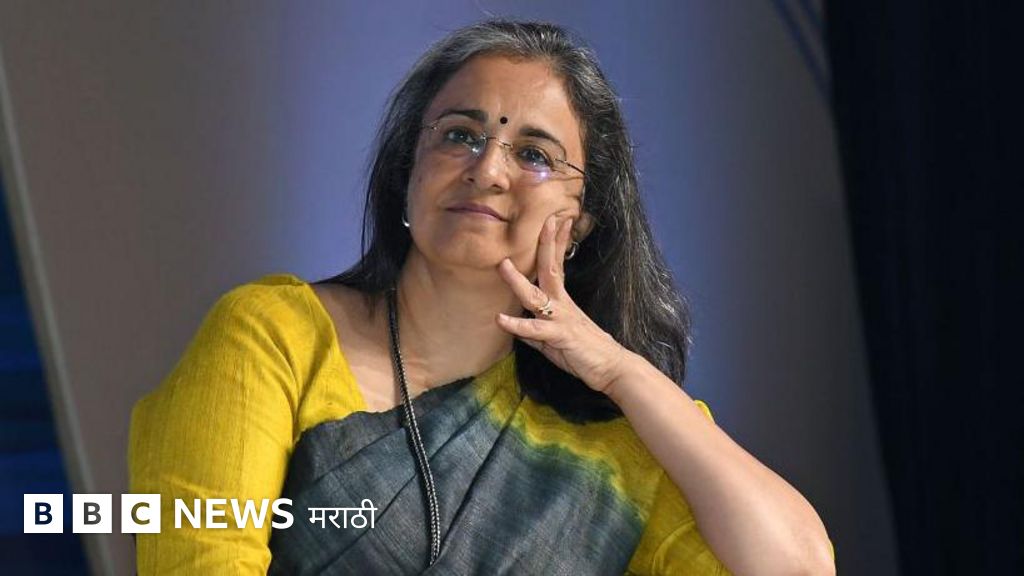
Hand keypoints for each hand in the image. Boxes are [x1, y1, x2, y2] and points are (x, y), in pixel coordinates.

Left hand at [496, 214, 627, 393]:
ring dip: (517, 281)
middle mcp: (562, 305)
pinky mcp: (560, 335)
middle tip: (546, 219)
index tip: (556, 220)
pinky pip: (535, 329)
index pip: (557, 266)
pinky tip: (500, 318)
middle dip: (546, 244)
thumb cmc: (586, 354)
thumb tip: (520, 330)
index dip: (555, 243)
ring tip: (503, 265)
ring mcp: (561, 318)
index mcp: (563, 302)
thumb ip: (536, 334)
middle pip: (551, 269)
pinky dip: (517, 325)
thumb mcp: (556, 341)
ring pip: (536, 296)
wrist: (612, 369)